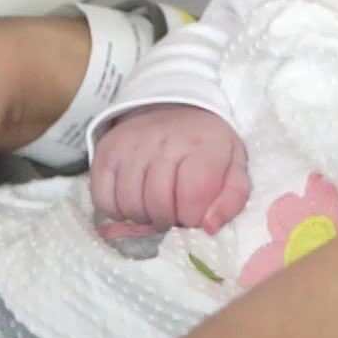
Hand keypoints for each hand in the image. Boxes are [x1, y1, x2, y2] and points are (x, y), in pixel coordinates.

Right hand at [91, 105, 250, 233]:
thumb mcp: (234, 166)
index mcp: (203, 146)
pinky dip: (117, 210)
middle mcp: (165, 142)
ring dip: (143, 217)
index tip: (195, 213)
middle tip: (174, 213)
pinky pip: (103, 199)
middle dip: (169, 220)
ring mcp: (132, 146)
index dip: (194, 218)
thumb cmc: (206, 146)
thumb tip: (209, 227)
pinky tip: (134, 200)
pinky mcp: (107, 151)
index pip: (193, 199)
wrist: (174, 109)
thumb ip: (232, 199)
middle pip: (159, 206)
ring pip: (130, 205)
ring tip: (155, 207)